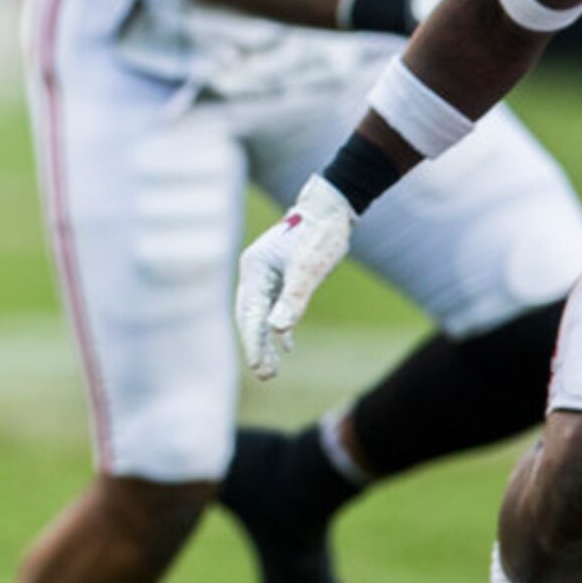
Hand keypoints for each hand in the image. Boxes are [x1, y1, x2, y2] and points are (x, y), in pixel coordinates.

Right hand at [235, 173, 355, 379]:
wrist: (332, 208)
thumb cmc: (321, 234)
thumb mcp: (309, 268)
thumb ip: (293, 299)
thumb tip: (278, 330)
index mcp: (255, 268)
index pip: (250, 313)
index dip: (253, 341)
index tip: (257, 366)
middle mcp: (255, 272)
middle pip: (250, 316)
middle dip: (256, 346)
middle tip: (264, 375)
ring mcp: (266, 274)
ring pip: (261, 314)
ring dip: (266, 341)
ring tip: (271, 371)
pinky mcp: (280, 275)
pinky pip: (274, 307)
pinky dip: (279, 327)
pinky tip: (287, 346)